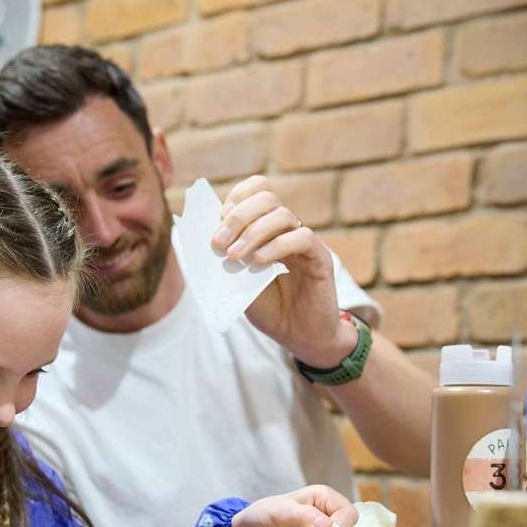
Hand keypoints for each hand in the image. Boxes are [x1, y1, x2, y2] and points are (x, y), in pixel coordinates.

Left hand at [212, 176, 355, 367]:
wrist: (298, 336)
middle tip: (219, 244)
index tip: (217, 222)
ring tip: (236, 257)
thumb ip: (228, 258)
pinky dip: (277, 246)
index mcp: (267, 227)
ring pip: (282, 215)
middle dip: (238, 217)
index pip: (256, 190)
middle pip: (267, 198)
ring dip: (253, 233)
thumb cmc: (269, 308)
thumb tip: (205, 238)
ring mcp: (305, 242)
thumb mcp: (239, 282)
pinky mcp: (321, 258)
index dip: (236, 199)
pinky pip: (302, 238)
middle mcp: (287, 229)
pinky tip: (259, 261)